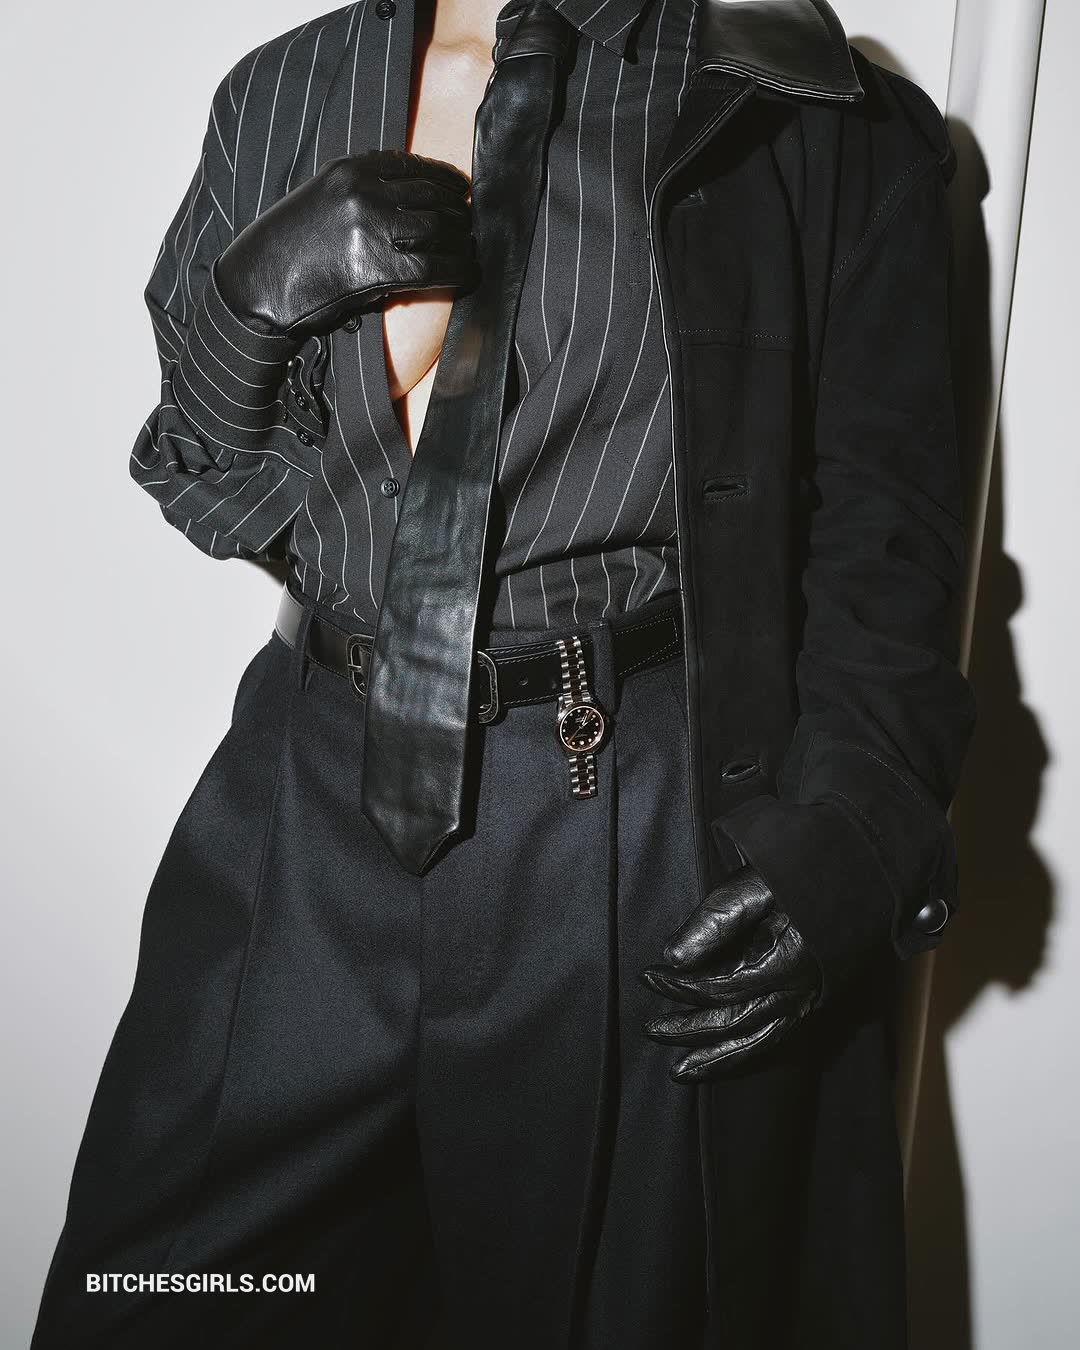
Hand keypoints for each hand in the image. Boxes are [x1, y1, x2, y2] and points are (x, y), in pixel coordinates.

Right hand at [214, 148, 477, 341]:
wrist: (258, 287)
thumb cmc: (286, 249)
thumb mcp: (321, 201)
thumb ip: (361, 193)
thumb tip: (410, 202)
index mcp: (348, 170)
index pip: (413, 166)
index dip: (444, 180)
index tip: (460, 191)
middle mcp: (363, 192)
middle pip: (432, 197)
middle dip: (457, 212)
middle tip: (468, 226)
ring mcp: (371, 228)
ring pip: (438, 229)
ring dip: (461, 242)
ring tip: (469, 250)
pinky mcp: (377, 267)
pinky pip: (435, 266)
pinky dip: (459, 270)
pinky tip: (469, 274)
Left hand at [639, 865, 822, 1081]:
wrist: (853, 873)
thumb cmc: (799, 874)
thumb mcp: (755, 886)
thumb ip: (715, 921)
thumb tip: (673, 957)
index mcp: (782, 961)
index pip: (719, 986)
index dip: (679, 987)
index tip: (648, 978)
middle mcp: (796, 990)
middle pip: (734, 1020)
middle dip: (689, 1029)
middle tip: (651, 1029)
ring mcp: (805, 999)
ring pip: (756, 1041)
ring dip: (716, 1058)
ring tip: (680, 1072)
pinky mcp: (809, 1000)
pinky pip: (774, 1037)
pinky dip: (745, 1052)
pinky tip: (722, 1059)